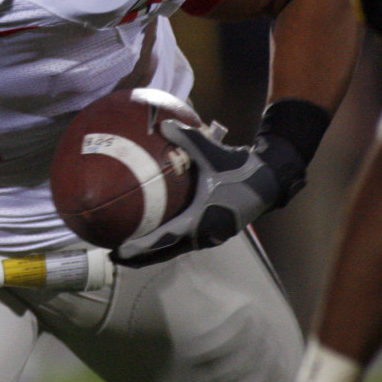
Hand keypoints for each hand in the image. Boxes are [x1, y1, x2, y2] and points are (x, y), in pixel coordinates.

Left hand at [113, 121, 305, 266]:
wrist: (268, 181)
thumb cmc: (239, 169)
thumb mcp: (213, 152)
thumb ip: (188, 139)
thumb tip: (163, 124)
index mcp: (201, 219)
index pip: (165, 238)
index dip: (141, 246)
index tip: (121, 251)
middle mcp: (204, 233)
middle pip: (164, 252)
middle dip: (139, 257)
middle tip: (114, 256)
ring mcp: (208, 235)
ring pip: (173, 249)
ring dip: (151, 252)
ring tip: (127, 251)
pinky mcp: (211, 231)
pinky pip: (182, 241)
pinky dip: (165, 242)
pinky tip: (152, 232)